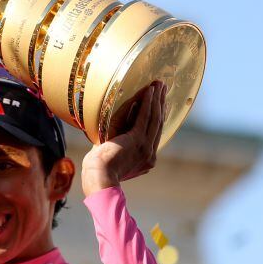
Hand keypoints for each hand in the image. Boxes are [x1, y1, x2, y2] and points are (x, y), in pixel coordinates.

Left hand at [81, 81, 167, 195]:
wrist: (99, 178)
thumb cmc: (100, 171)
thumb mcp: (114, 158)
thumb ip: (118, 147)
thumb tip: (113, 137)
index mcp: (147, 160)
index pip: (155, 134)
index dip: (159, 116)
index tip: (162, 104)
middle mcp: (150, 154)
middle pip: (158, 123)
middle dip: (161, 104)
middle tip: (164, 88)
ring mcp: (145, 147)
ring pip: (155, 118)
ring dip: (157, 99)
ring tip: (159, 85)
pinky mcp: (137, 140)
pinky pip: (145, 117)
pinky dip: (148, 103)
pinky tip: (149, 91)